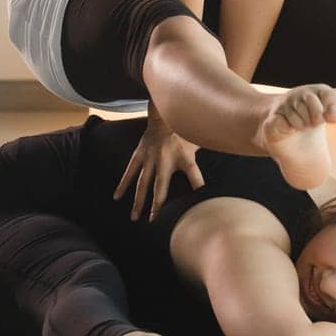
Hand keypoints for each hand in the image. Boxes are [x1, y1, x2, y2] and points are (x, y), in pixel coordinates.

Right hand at [114, 103, 204, 220]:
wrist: (164, 114)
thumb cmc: (184, 131)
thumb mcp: (199, 143)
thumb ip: (205, 158)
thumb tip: (218, 165)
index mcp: (183, 157)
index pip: (194, 175)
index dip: (197, 186)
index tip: (198, 204)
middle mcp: (164, 159)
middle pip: (160, 186)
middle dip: (156, 204)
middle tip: (152, 221)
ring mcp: (150, 157)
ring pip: (142, 183)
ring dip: (138, 201)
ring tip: (134, 217)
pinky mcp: (139, 154)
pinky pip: (130, 171)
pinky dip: (123, 184)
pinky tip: (117, 196)